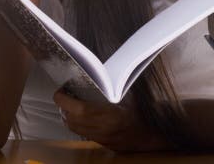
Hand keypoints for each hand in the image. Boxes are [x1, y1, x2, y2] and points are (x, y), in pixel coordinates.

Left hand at [53, 88, 169, 151]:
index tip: (60, 90)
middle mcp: (101, 129)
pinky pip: (83, 134)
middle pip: (70, 120)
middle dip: (62, 107)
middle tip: (64, 94)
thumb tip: (104, 70)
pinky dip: (77, 125)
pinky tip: (83, 117)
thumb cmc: (143, 114)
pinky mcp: (103, 144)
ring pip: (74, 129)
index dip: (63, 99)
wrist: (153, 137)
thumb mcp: (131, 96)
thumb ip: (116, 86)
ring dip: (68, 117)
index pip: (76, 108)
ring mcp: (101, 139)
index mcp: (107, 116)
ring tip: (70, 105)